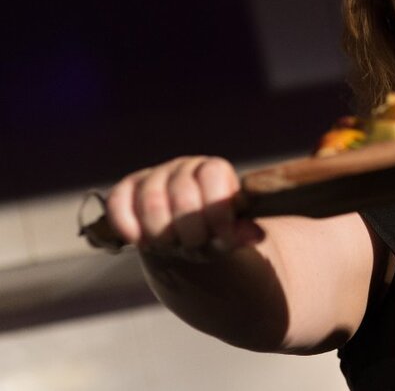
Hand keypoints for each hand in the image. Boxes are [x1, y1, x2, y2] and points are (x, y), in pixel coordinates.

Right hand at [105, 156, 263, 254]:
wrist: (183, 235)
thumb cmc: (213, 232)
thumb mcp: (231, 235)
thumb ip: (242, 233)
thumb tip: (256, 233)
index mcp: (214, 170)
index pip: (213, 176)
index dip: (218, 211)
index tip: (223, 238)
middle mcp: (184, 166)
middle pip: (182, 193)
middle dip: (190, 230)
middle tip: (194, 246)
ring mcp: (154, 176)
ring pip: (151, 200)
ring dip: (162, 233)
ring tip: (171, 246)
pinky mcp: (127, 189)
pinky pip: (119, 202)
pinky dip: (128, 225)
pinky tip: (139, 241)